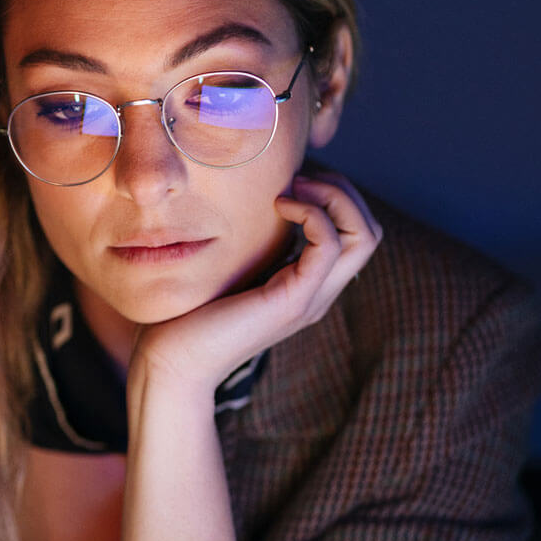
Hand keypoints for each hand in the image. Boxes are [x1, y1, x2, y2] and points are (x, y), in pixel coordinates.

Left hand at [129, 170, 382, 394]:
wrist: (171, 362)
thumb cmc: (185, 316)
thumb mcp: (225, 271)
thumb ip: (245, 248)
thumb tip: (242, 206)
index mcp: (304, 285)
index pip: (355, 232)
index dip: (333, 195)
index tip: (290, 180)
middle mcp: (316, 293)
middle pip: (369, 230)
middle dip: (341, 189)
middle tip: (296, 178)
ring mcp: (309, 298)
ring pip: (364, 236)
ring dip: (335, 196)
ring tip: (291, 189)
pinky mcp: (292, 301)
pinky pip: (330, 245)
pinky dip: (313, 213)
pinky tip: (279, 205)